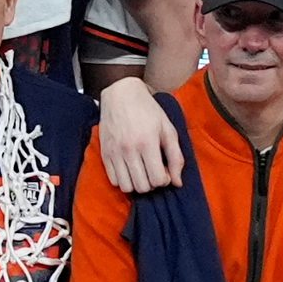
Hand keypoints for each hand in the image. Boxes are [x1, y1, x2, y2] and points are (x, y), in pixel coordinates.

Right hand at [93, 74, 182, 194]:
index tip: (164, 170)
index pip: (157, 179)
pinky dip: (123, 180)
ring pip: (126, 187)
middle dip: (152, 183)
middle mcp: (129, 149)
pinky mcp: (104, 153)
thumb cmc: (148, 111)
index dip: (164, 180)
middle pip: (142, 187)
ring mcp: (115, 152)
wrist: (121, 95)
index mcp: (147, 142)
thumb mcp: (168, 129)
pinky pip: (113, 180)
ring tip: (141, 172)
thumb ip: (176, 157)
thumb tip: (177, 182)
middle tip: (153, 171)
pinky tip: (129, 169)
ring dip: (137, 184)